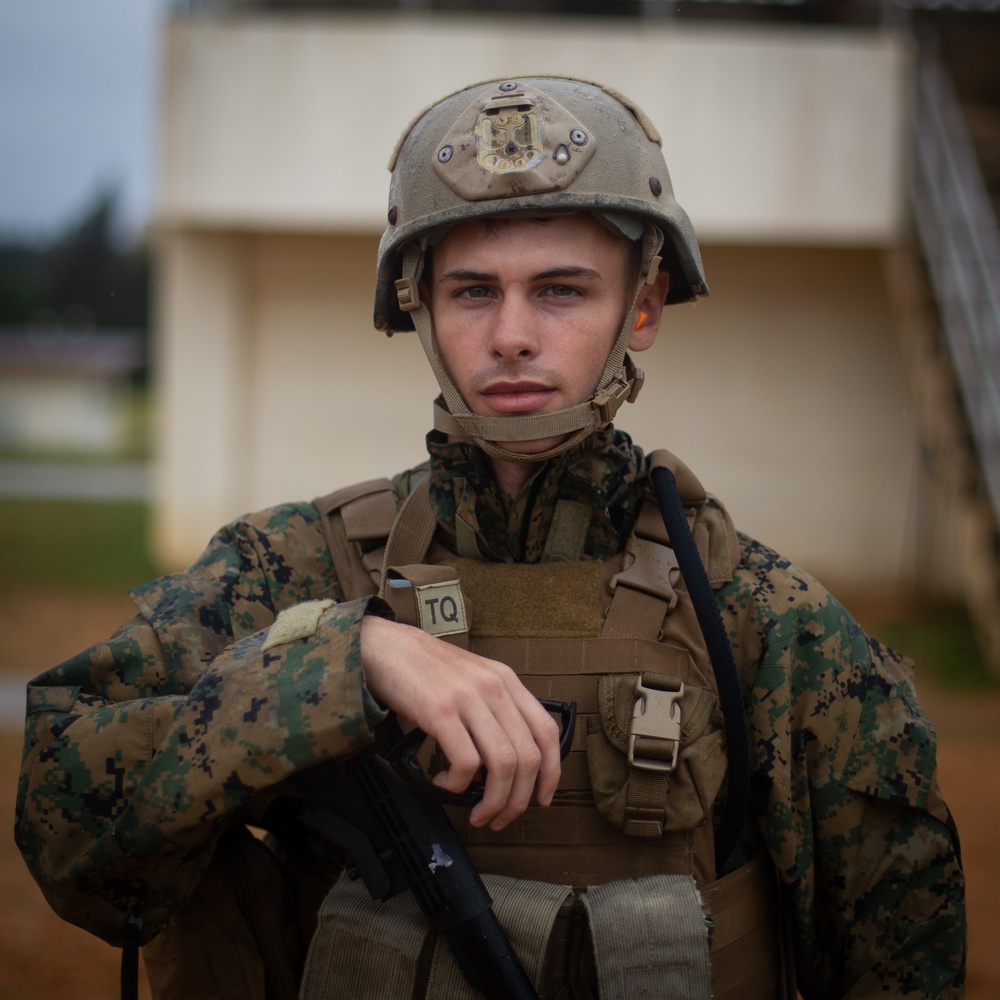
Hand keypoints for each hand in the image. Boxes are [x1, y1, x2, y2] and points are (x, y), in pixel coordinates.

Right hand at [360, 615, 560, 830]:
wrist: (387, 648)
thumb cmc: (427, 670)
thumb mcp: (474, 679)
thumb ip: (496, 709)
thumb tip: (509, 762)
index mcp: (507, 680)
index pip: (546, 731)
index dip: (552, 771)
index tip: (542, 798)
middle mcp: (494, 687)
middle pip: (527, 757)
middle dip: (518, 800)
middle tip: (501, 818)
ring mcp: (468, 698)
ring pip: (502, 764)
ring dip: (493, 801)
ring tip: (477, 813)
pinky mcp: (439, 710)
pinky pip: (465, 761)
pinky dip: (458, 785)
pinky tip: (445, 784)